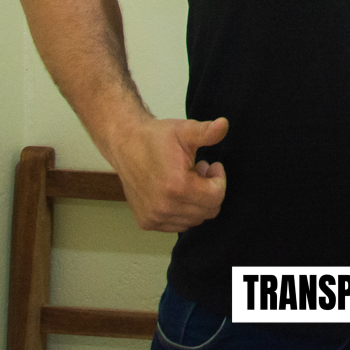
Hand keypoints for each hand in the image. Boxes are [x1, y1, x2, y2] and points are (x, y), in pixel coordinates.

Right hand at [109, 115, 228, 231]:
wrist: (125, 145)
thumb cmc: (155, 138)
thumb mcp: (185, 131)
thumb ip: (207, 132)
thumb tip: (224, 124)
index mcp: (177, 186)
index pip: (217, 196)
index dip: (219, 179)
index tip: (211, 166)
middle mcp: (164, 207)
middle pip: (208, 211)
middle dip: (210, 191)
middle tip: (199, 172)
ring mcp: (154, 217)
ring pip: (195, 220)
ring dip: (197, 201)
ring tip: (187, 180)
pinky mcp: (147, 222)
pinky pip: (178, 225)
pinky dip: (183, 211)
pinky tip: (176, 191)